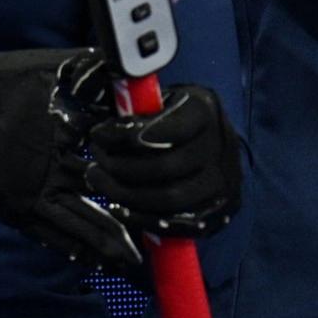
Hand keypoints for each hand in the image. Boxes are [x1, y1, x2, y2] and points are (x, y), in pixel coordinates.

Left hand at [85, 83, 241, 238]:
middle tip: (96, 161)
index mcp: (205, 110)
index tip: (100, 134)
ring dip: (125, 194)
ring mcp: (224, 180)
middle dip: (121, 167)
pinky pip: (179, 223)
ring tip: (100, 181)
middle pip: (166, 167)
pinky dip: (144, 218)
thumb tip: (93, 94)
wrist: (212, 143)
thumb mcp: (160, 98)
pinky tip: (121, 207)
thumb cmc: (173, 117)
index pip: (168, 128)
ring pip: (169, 199)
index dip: (127, 135)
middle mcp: (221, 145)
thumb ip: (135, 100)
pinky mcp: (221, 208)